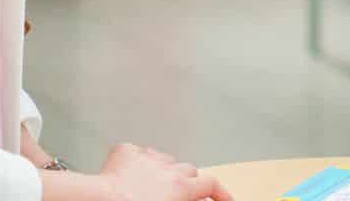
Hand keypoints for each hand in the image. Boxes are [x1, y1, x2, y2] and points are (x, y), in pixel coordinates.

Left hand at [97, 145, 231, 200]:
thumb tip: (197, 199)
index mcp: (180, 188)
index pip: (210, 184)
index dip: (220, 192)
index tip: (224, 199)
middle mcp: (167, 169)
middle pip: (190, 169)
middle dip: (189, 182)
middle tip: (181, 196)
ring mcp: (146, 158)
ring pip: (166, 159)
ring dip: (166, 170)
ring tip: (154, 186)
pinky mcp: (125, 153)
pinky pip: (139, 152)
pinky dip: (140, 161)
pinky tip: (131, 174)